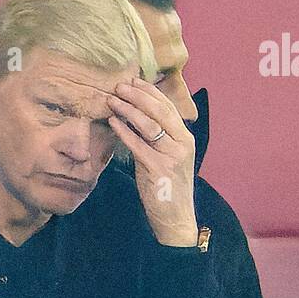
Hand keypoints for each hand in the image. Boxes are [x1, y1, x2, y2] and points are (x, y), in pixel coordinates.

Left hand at [106, 77, 197, 245]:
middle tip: (120, 86)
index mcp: (186, 138)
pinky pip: (138, 145)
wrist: (175, 216)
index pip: (169, 107)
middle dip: (138, 96)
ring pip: (149, 125)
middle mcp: (182, 144)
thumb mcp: (168, 157)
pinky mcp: (157, 168)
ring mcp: (171, 156)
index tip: (134, 81)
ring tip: (112, 100)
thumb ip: (158, 138)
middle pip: (160, 111)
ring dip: (129, 110)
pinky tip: (113, 122)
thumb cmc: (167, 187)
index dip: (151, 92)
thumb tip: (137, 116)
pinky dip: (124, 131)